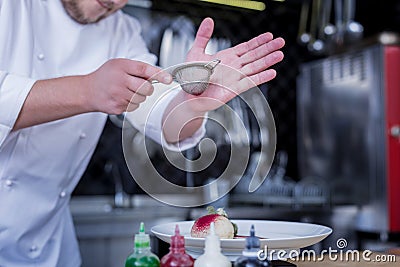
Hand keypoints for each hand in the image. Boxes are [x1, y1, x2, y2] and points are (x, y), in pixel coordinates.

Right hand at [85, 58, 171, 113]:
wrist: (87, 91)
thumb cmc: (106, 76)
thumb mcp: (120, 64)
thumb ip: (138, 68)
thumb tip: (159, 75)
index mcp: (122, 66)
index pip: (144, 69)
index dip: (159, 75)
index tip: (168, 79)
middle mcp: (120, 80)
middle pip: (146, 88)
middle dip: (147, 88)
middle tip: (139, 85)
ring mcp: (118, 95)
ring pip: (142, 99)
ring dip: (139, 96)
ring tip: (126, 90)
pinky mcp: (118, 107)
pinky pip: (134, 107)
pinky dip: (131, 103)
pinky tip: (121, 98)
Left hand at [162, 18, 283, 142]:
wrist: (189, 95)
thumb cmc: (192, 76)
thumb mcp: (195, 52)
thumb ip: (203, 36)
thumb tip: (209, 20)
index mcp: (227, 57)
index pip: (246, 47)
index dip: (258, 41)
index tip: (270, 35)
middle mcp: (234, 67)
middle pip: (254, 55)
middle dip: (268, 48)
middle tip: (281, 42)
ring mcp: (235, 77)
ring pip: (255, 67)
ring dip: (267, 61)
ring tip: (280, 54)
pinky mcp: (234, 89)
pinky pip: (249, 82)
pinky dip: (260, 77)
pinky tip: (272, 73)